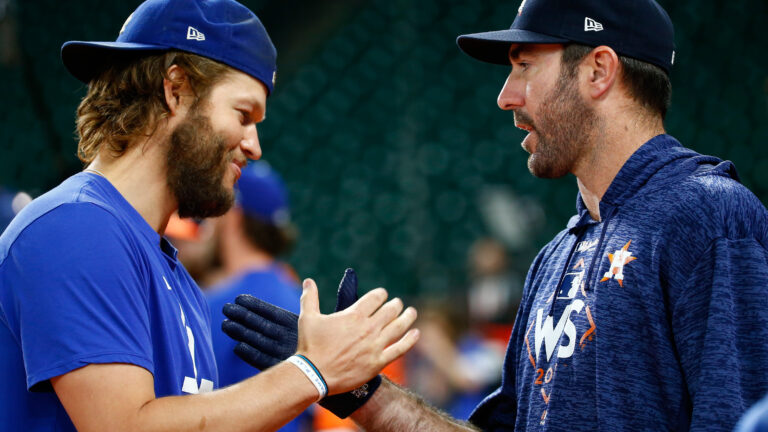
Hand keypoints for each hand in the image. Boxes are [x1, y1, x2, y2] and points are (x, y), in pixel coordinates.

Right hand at [222, 269, 418, 416]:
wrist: (314, 375)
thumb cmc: (310, 346)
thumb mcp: (308, 318)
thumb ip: (310, 297)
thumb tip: (308, 281)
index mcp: (354, 315)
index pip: (375, 298)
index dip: (381, 294)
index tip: (382, 295)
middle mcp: (368, 328)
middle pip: (390, 310)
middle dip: (395, 304)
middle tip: (397, 303)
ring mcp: (375, 345)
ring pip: (398, 327)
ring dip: (407, 317)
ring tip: (411, 312)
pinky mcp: (378, 362)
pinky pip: (400, 349)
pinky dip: (410, 340)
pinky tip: (416, 333)